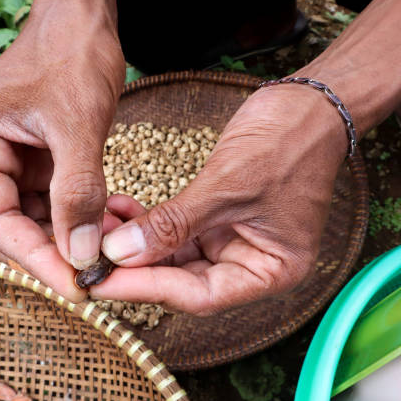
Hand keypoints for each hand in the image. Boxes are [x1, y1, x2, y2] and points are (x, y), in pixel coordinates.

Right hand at [0, 0, 124, 301]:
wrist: (83, 21)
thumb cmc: (72, 54)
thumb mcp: (78, 126)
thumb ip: (78, 193)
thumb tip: (80, 256)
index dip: (35, 259)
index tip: (74, 286)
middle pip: (10, 228)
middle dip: (53, 252)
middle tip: (94, 275)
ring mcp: (10, 161)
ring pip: (35, 221)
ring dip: (72, 239)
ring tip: (112, 248)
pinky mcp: (37, 162)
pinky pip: (54, 204)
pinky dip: (82, 218)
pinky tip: (113, 220)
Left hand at [91, 84, 348, 314]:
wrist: (309, 105)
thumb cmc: (288, 142)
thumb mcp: (227, 186)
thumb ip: (173, 224)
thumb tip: (120, 254)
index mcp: (271, 271)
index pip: (200, 295)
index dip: (149, 288)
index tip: (103, 280)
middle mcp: (251, 264)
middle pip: (184, 280)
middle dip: (136, 266)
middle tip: (91, 256)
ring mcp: (234, 242)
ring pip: (175, 256)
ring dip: (137, 242)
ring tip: (100, 225)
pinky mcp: (217, 220)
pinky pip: (177, 230)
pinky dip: (149, 222)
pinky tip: (120, 209)